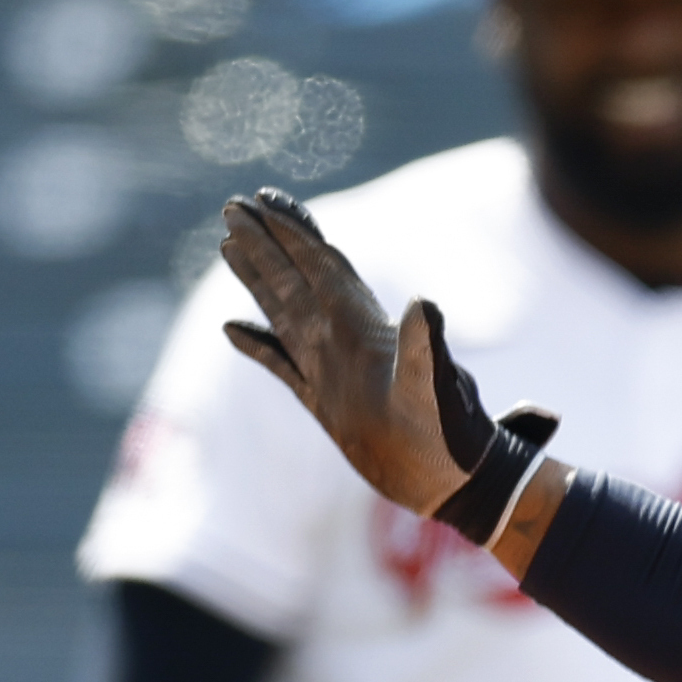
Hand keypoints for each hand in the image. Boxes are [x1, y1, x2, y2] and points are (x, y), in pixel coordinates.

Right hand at [215, 190, 559, 540]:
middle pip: (296, 277)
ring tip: (229, 246)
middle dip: (267, 242)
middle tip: (234, 207)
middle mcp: (344, 339)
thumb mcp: (438, 387)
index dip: (294, 232)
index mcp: (363, 327)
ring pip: (284, 311)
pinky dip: (257, 345)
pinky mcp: (325, 402)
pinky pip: (281, 364)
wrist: (453, 480)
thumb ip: (427, 347)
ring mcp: (332, 369)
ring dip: (258, 279)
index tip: (264, 200)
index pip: (321, 266)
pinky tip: (232, 328)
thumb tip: (425, 304)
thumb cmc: (449, 435)